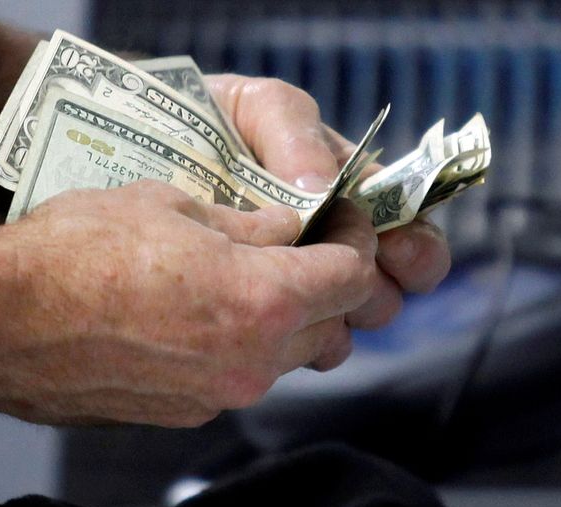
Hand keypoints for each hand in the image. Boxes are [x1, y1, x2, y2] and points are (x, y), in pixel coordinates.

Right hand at [0, 185, 377, 425]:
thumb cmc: (78, 250)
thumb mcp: (173, 206)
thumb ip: (249, 224)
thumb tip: (290, 228)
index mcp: (262, 300)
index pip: (353, 276)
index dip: (358, 241)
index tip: (343, 222)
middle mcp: (253, 361)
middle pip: (332, 325)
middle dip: (326, 284)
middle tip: (298, 248)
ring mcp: (220, 395)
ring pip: (288, 357)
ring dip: (285, 320)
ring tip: (244, 281)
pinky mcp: (185, 414)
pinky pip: (239, 376)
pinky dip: (241, 347)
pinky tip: (198, 317)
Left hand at [207, 75, 451, 330]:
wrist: (145, 147)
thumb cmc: (212, 119)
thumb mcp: (259, 108)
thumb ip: (295, 135)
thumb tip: (323, 187)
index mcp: (345, 192)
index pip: (405, 230)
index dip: (415, 249)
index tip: (399, 255)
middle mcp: (329, 244)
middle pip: (383, 288)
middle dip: (379, 290)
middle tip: (358, 282)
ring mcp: (295, 283)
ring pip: (344, 322)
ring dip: (342, 318)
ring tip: (315, 304)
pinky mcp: (258, 314)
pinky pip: (298, 344)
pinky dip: (301, 341)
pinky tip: (280, 328)